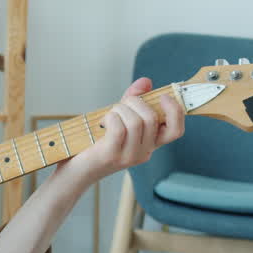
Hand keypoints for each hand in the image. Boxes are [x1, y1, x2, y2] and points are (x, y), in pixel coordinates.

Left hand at [67, 77, 184, 182]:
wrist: (76, 170)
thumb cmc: (97, 141)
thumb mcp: (118, 118)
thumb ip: (133, 100)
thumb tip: (145, 81)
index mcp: (150, 144)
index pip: (176, 130)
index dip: (175, 110)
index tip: (163, 95)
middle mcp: (144, 153)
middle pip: (152, 118)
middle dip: (135, 101)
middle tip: (120, 104)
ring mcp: (129, 156)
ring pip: (136, 121)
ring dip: (120, 108)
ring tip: (109, 114)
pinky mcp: (112, 155)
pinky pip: (119, 128)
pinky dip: (111, 117)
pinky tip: (103, 122)